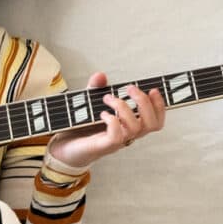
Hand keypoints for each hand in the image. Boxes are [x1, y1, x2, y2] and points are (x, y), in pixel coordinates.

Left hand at [46, 72, 165, 169]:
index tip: (153, 89)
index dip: (160, 106)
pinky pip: (117, 136)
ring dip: (124, 107)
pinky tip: (102, 114)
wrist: (62, 148)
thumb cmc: (79, 128)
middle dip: (144, 102)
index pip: (156, 120)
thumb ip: (95, 89)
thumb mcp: (88, 103)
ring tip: (107, 98)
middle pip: (152, 124)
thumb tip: (101, 75)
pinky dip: (112, 120)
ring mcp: (116, 142)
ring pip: (136, 128)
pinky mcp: (103, 146)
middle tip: (129, 88)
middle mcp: (127, 135)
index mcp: (129, 125)